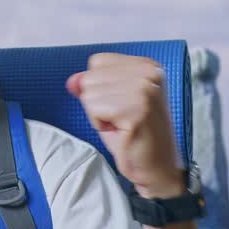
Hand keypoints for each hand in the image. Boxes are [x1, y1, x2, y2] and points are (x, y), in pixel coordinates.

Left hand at [66, 52, 184, 197]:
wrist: (156, 167)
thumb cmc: (134, 136)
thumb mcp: (111, 103)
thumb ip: (92, 86)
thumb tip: (72, 81)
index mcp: (148, 65)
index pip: (98, 62)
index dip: (101, 88)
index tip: (121, 106)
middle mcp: (150, 73)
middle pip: (91, 77)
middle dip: (98, 103)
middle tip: (121, 119)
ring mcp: (145, 90)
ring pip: (89, 93)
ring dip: (99, 115)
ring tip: (122, 126)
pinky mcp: (137, 109)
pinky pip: (94, 108)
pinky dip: (100, 124)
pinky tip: (121, 132)